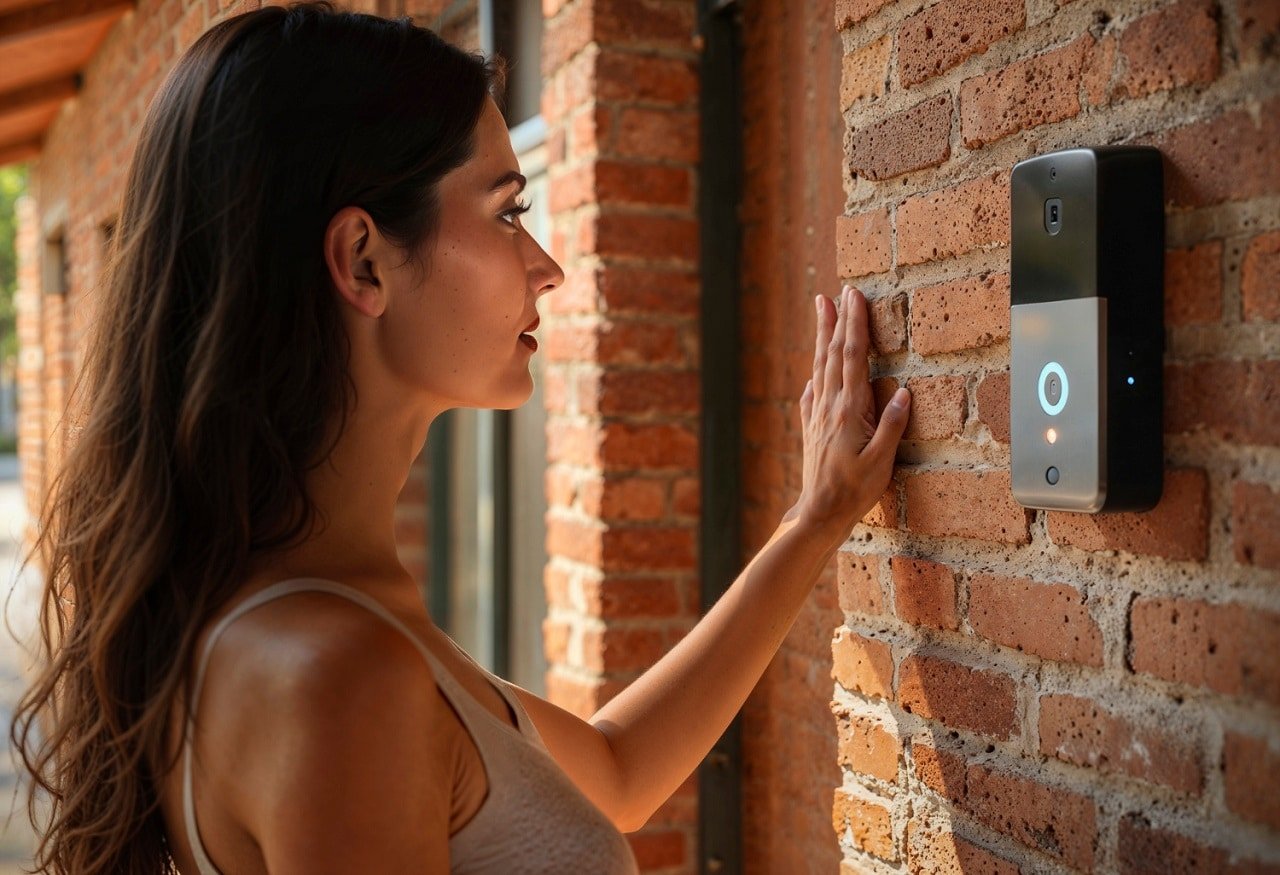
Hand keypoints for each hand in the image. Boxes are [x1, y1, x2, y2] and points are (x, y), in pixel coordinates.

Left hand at [787, 285, 909, 538]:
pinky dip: (816, 372)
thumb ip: (892, 426)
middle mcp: (829, 406)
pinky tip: (816, 369)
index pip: (852, 358)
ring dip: (823, 337)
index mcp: (848, 410)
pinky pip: (813, 391)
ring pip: (820, 367)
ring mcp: (818, 415)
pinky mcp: (812, 427)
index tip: (854, 297)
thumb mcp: (881, 462)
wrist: (818, 512)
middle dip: (836, 321)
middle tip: (837, 292)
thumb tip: (905, 392)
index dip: (854, 325)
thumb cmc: (854, 491)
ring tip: (822, 310)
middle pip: (832, 354)